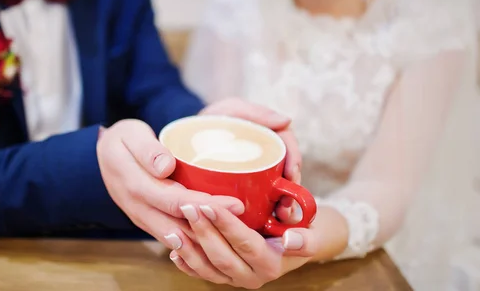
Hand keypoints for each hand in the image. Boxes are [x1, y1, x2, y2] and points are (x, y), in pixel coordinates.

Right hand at [96, 119, 244, 243]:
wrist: (100, 158)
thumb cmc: (121, 141)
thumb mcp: (129, 135)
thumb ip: (147, 149)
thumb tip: (165, 166)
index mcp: (135, 186)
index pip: (175, 201)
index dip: (205, 205)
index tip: (235, 202)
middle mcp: (139, 209)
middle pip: (180, 226)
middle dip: (214, 228)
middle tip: (245, 222)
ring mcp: (144, 219)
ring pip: (177, 239)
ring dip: (206, 241)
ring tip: (237, 236)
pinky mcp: (149, 222)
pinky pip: (173, 239)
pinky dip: (195, 243)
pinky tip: (218, 240)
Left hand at [168, 203, 317, 288]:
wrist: (298, 241)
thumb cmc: (302, 228)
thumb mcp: (311, 230)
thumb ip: (305, 237)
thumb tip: (291, 239)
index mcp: (271, 264)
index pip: (245, 242)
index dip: (225, 224)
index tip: (209, 204)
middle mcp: (252, 276)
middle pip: (222, 256)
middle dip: (202, 232)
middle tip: (187, 207)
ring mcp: (236, 279)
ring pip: (208, 269)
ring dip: (189, 249)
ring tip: (173, 230)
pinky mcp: (225, 277)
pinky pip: (202, 273)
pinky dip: (187, 263)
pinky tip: (173, 248)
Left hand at [201, 98, 302, 220]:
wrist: (188, 136)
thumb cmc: (213, 120)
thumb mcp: (231, 109)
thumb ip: (254, 112)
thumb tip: (286, 120)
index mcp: (270, 138)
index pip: (289, 148)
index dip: (295, 161)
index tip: (292, 174)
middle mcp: (269, 159)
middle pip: (288, 177)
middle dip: (291, 193)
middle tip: (286, 207)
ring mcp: (260, 177)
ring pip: (278, 195)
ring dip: (282, 208)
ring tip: (278, 218)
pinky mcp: (246, 192)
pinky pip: (260, 206)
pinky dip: (264, 216)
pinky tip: (262, 226)